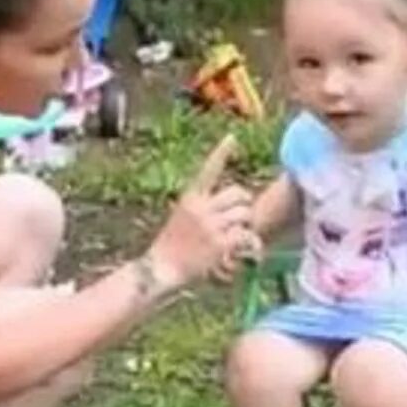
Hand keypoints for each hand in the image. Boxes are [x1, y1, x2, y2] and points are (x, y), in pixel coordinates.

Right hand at [146, 135, 256, 290]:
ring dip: (245, 226)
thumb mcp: (181, 217)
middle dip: (244, 204)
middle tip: (241, 218)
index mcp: (190, 198)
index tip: (233, 137)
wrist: (160, 268)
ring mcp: (210, 225)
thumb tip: (229, 210)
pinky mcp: (219, 244)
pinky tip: (239, 251)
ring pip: (244, 214)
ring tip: (237, 238)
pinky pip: (244, 235)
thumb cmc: (170, 246)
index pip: (209, 170)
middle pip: (238, 193)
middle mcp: (201, 208)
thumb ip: (202, 208)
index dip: (222, 153)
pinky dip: (246, 242)